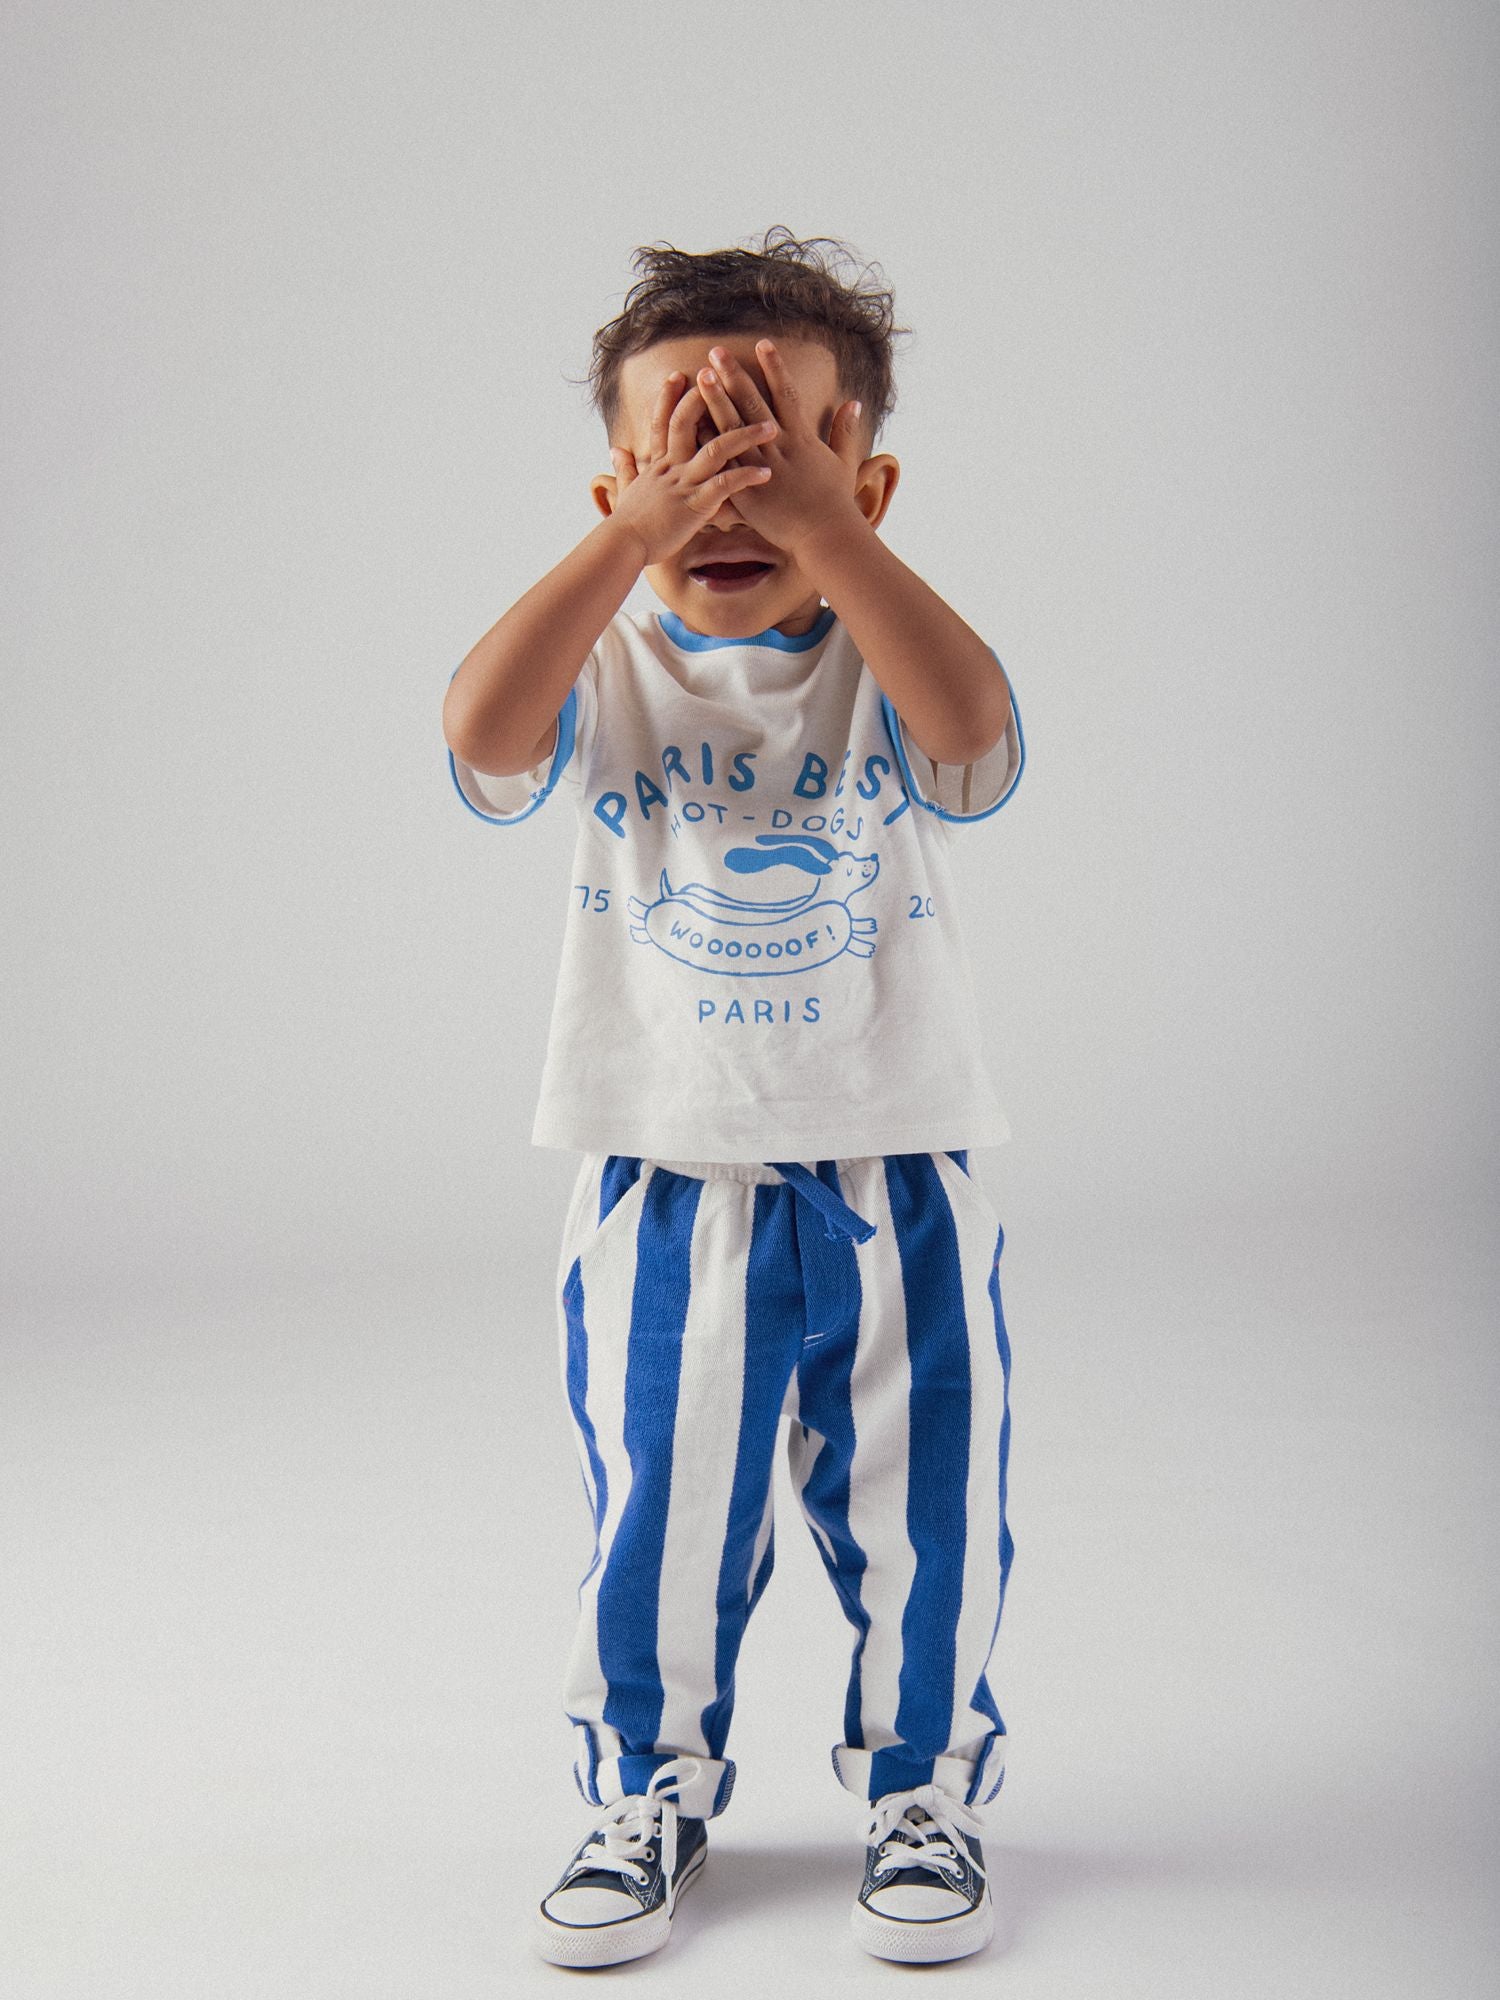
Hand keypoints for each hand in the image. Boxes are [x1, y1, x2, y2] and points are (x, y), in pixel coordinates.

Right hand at [607, 372, 778, 566]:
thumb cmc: (628, 525)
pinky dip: (745, 477)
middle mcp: (671, 468)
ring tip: (770, 427)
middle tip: (726, 376)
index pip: (662, 421)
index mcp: (657, 464)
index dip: (669, 397)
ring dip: (745, 436)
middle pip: (688, 422)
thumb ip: (624, 468)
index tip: (679, 375)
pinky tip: (766, 473)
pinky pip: (724, 486)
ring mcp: (683, 484)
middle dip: (707, 397)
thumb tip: (615, 450)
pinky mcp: (695, 506)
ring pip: (716, 449)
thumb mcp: (624, 490)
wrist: (623, 547)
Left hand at [692, 339, 866, 557]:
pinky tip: (692, 428)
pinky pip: (724, 464)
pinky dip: (710, 445)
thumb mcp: (845, 463)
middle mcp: (780, 448)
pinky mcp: (748, 492)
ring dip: (717, 401)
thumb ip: (845, 431)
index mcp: (802, 439)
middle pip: (754, 404)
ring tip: (701, 377)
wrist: (826, 537)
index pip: (786, 394)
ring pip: (734, 429)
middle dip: (735, 375)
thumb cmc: (835, 503)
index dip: (775, 367)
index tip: (762, 344)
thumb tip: (854, 403)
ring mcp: (762, 468)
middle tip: (716, 352)